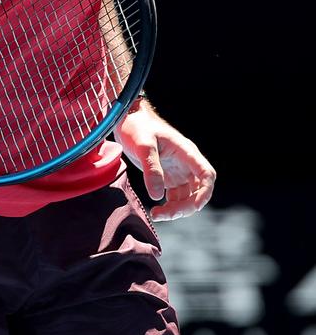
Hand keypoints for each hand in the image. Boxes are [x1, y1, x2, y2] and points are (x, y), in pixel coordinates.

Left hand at [114, 102, 215, 220]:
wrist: (126, 120)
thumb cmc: (137, 127)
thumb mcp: (143, 145)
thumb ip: (151, 168)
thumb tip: (157, 196)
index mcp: (186, 152)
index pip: (206, 174)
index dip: (205, 192)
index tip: (194, 206)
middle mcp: (186, 163)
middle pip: (198, 191)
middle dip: (185, 207)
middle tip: (163, 214)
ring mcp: (179, 171)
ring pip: (187, 197)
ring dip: (177, 210)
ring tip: (156, 214)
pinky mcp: (169, 177)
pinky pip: (176, 197)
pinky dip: (170, 207)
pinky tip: (157, 210)